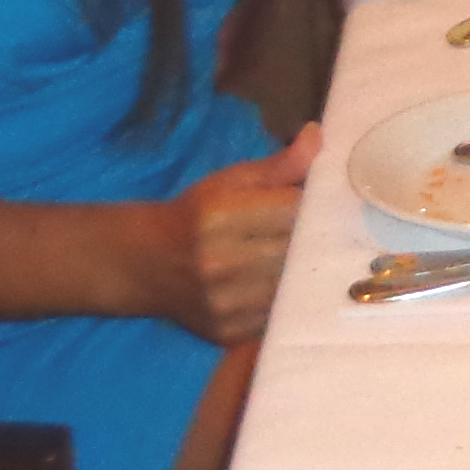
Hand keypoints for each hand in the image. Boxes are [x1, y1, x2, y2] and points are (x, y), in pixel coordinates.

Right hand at [144, 124, 318, 344]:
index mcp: (220, 216)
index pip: (293, 211)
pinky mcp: (228, 333)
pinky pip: (277, 317)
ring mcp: (224, 303)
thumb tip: (318, 137)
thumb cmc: (193, 216)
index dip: (316, 208)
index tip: (326, 205)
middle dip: (313, 242)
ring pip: (292, 288)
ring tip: (307, 262)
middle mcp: (220, 262)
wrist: (143, 265)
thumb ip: (279, 165)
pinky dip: (286, 303)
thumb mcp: (229, 182)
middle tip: (325, 235)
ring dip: (304, 275)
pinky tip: (281, 289)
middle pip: (296, 253)